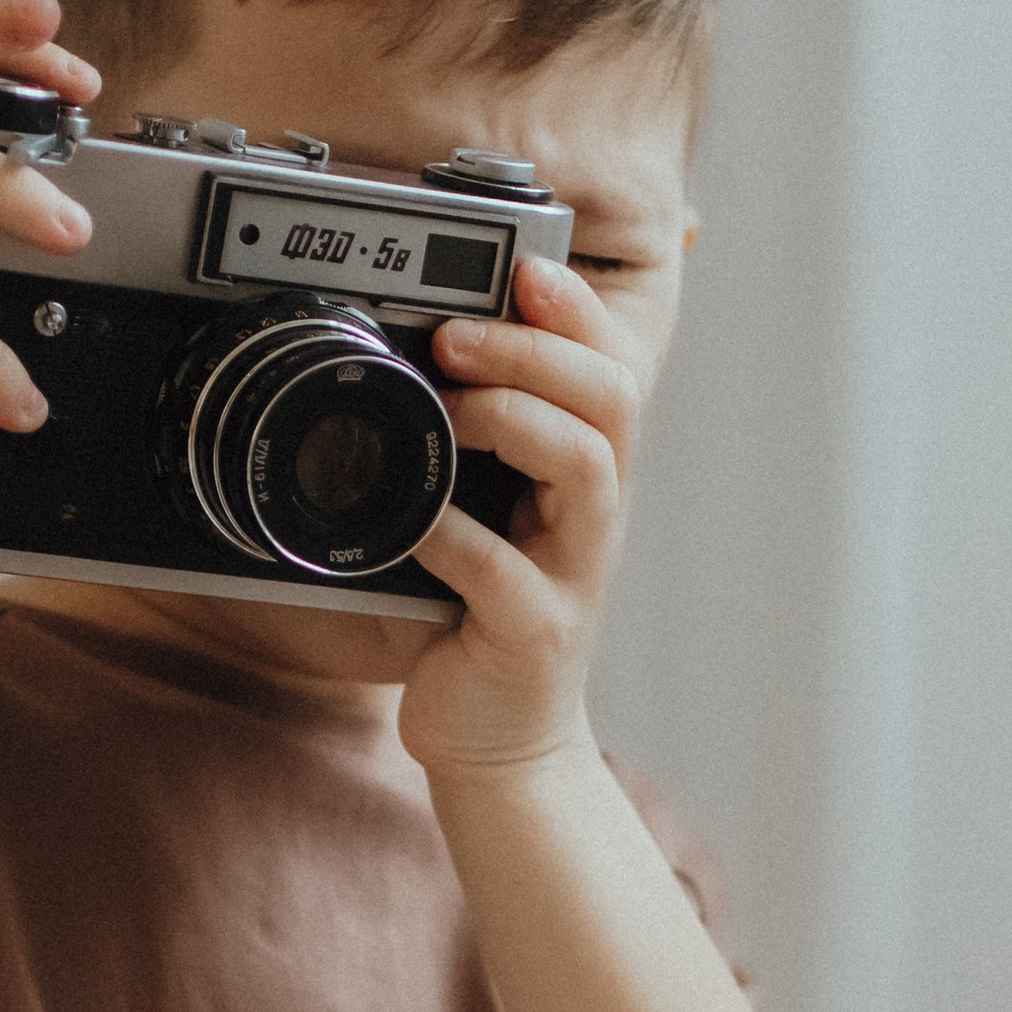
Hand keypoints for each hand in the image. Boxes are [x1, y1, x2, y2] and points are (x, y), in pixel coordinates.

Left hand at [393, 256, 640, 777]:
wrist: (499, 742)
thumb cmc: (480, 619)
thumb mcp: (484, 515)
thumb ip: (467, 446)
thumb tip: (401, 354)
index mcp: (583, 476)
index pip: (610, 368)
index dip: (577, 312)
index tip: (526, 270)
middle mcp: (593, 515)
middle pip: (611, 399)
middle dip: (537, 349)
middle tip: (455, 336)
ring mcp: (573, 573)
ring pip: (584, 466)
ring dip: (514, 417)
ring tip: (448, 406)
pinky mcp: (535, 632)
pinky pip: (503, 569)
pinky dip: (451, 533)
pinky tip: (410, 522)